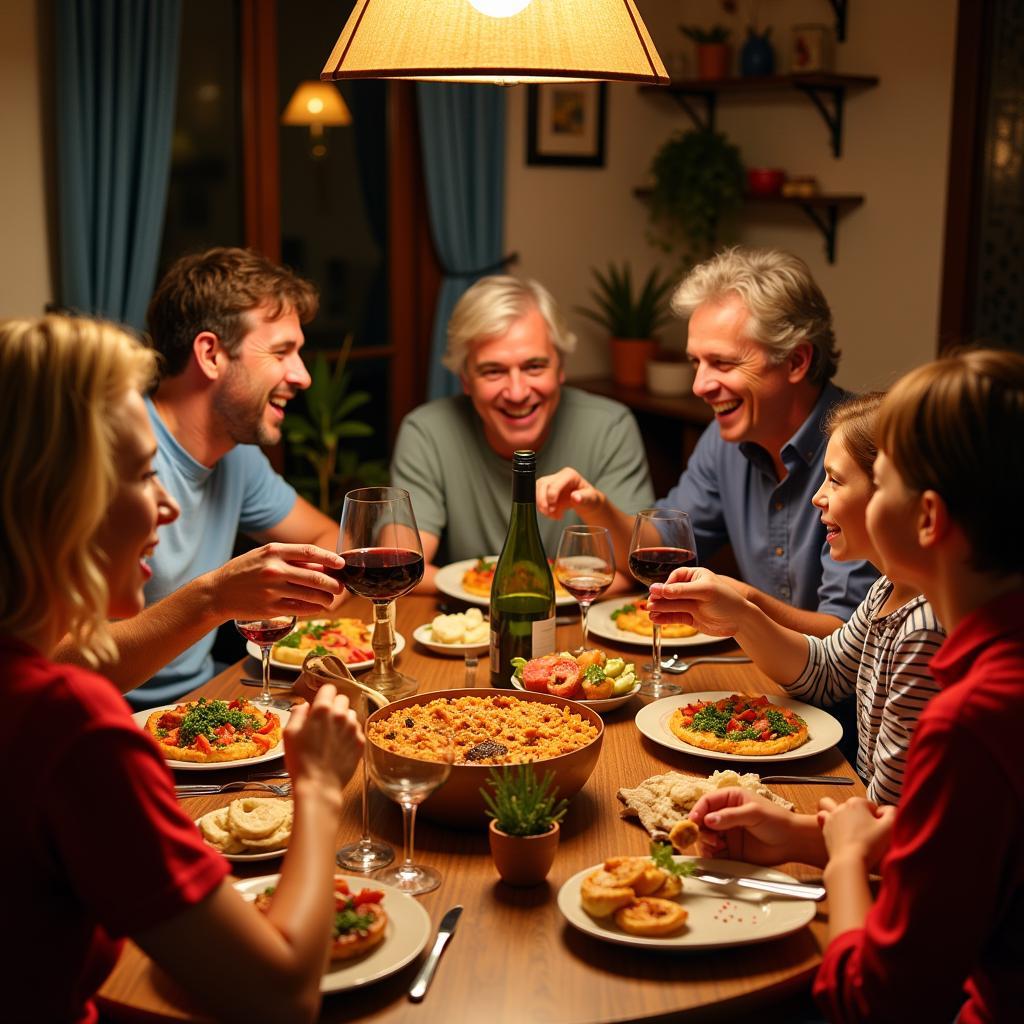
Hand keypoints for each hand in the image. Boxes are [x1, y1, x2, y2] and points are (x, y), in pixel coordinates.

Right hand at [208, 543, 343, 618]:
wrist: (217, 593)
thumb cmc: (243, 571)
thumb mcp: (263, 555)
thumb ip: (289, 558)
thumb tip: (321, 563)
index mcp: (273, 551)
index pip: (309, 552)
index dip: (330, 558)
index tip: (341, 564)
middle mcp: (274, 569)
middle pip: (315, 576)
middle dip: (333, 583)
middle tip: (340, 587)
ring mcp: (272, 590)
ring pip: (310, 595)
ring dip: (326, 598)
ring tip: (330, 600)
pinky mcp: (270, 608)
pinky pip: (300, 609)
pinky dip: (313, 609)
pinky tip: (318, 608)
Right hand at [283, 683, 363, 794]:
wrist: (319, 785)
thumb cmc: (300, 760)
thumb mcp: (290, 734)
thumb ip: (298, 714)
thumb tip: (304, 706)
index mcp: (322, 710)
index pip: (329, 688)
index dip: (323, 694)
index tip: (319, 702)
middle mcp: (341, 715)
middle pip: (342, 699)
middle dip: (334, 705)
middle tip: (324, 720)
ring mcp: (353, 728)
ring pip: (351, 714)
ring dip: (343, 719)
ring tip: (332, 735)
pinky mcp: (360, 741)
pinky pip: (356, 730)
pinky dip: (349, 734)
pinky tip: (339, 746)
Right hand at [536, 467, 604, 520]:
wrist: (586, 503)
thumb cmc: (590, 498)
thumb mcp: (591, 499)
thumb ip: (584, 498)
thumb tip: (575, 498)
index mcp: (569, 475)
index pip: (555, 483)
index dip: (551, 495)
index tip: (552, 507)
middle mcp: (558, 476)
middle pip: (542, 485)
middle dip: (542, 501)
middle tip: (549, 513)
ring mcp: (551, 483)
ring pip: (537, 490)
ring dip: (541, 505)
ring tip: (552, 515)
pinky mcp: (546, 491)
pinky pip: (538, 498)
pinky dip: (543, 508)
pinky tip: (553, 515)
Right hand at [647, 567, 747, 636]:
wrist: (741, 621)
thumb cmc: (727, 600)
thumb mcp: (704, 592)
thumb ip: (680, 591)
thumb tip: (658, 589)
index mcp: (696, 576)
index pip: (675, 578)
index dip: (665, 585)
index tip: (657, 592)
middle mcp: (691, 589)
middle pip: (669, 593)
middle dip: (659, 598)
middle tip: (649, 603)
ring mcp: (690, 604)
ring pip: (670, 606)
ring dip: (659, 609)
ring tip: (649, 612)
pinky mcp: (690, 618)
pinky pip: (674, 617)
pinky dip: (664, 619)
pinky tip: (655, 620)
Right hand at [688, 789, 806, 864]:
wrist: (793, 842)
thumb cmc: (777, 821)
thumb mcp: (753, 813)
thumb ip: (730, 816)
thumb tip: (708, 820)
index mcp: (730, 799)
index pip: (706, 802)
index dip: (697, 811)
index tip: (693, 822)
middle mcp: (725, 815)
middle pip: (702, 821)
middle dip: (701, 830)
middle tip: (710, 839)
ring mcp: (727, 833)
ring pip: (705, 838)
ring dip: (706, 843)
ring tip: (716, 847)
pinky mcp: (731, 850)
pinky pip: (714, 852)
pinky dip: (712, 855)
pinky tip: (718, 855)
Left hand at [818, 796, 894, 870]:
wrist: (850, 862)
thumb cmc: (871, 844)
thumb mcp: (891, 826)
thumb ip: (891, 812)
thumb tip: (885, 810)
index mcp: (857, 802)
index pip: (871, 806)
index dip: (878, 818)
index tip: (879, 829)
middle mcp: (842, 806)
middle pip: (855, 807)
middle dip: (861, 816)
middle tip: (868, 832)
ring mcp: (831, 817)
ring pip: (832, 805)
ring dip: (838, 811)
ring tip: (848, 823)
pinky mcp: (825, 828)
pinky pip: (823, 817)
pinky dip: (829, 820)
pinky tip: (837, 829)